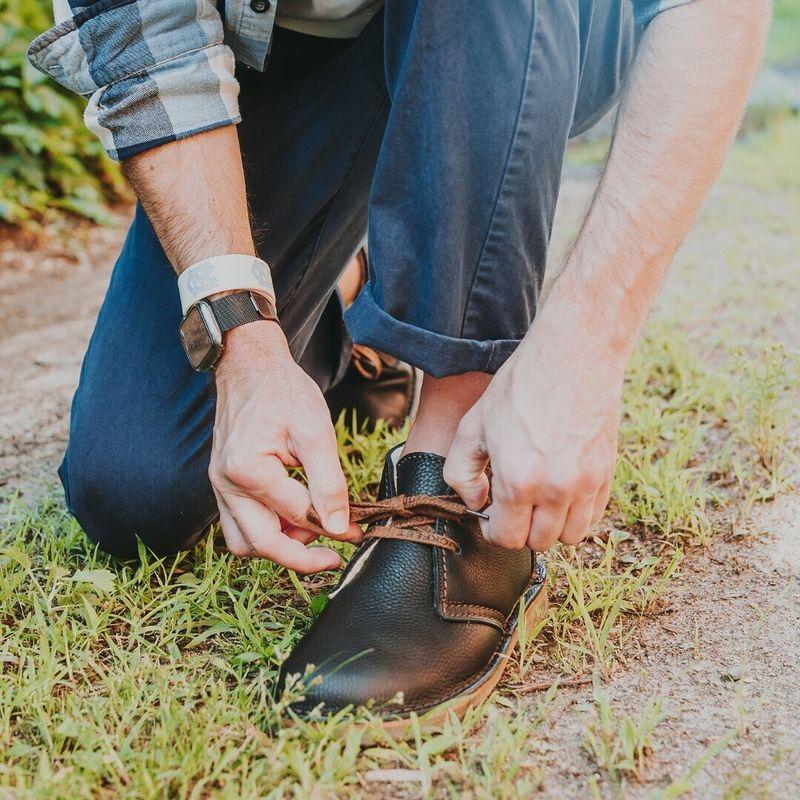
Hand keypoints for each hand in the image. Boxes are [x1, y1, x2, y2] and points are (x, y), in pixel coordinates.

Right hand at [209, 321, 361, 571]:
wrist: (251, 366)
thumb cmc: (283, 391)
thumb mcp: (316, 432)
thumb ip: (328, 483)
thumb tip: (339, 527)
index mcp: (247, 469)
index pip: (295, 516)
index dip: (331, 529)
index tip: (356, 532)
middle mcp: (225, 483)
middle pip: (259, 544)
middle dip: (300, 556)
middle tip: (334, 555)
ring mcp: (220, 486)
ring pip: (245, 541)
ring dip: (280, 545)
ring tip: (314, 531)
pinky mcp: (224, 484)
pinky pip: (241, 523)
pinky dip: (268, 529)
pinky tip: (296, 517)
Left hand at [444, 291, 624, 550]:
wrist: (573, 356)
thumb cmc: (520, 387)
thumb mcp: (472, 425)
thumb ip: (460, 472)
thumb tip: (476, 502)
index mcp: (518, 480)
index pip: (506, 539)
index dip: (493, 530)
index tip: (491, 512)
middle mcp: (555, 490)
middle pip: (538, 543)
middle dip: (520, 529)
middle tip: (513, 503)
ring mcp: (586, 483)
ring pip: (570, 537)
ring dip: (550, 526)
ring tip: (537, 500)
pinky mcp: (608, 473)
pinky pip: (593, 516)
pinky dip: (576, 512)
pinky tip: (560, 488)